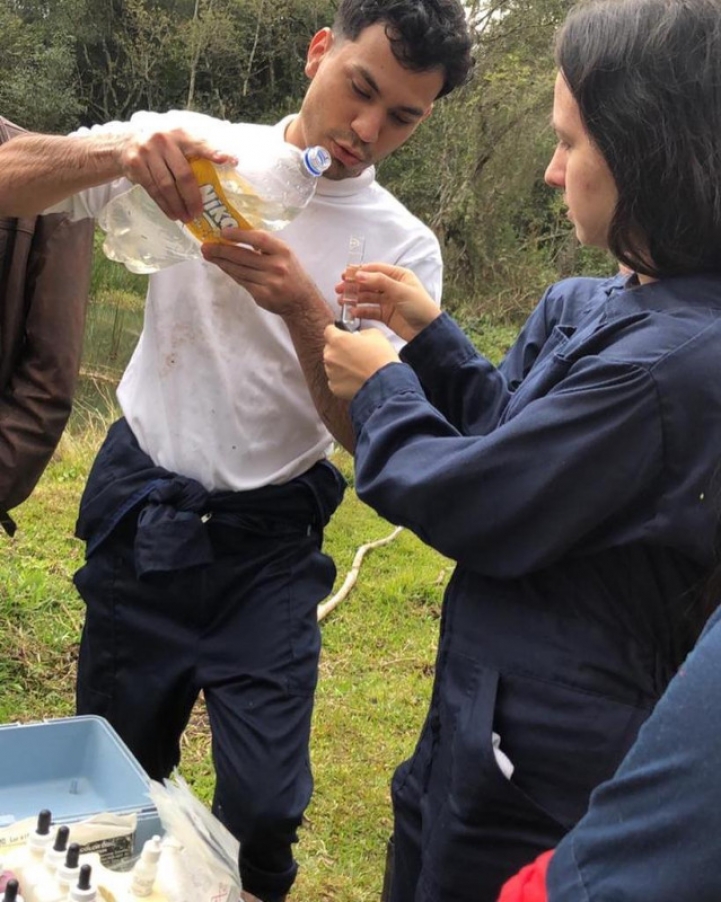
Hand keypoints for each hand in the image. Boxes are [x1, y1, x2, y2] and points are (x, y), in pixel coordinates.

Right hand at [116, 128, 236, 222]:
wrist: (124, 142)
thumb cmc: (159, 146)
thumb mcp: (175, 141)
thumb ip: (193, 151)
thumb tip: (222, 169)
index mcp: (180, 134)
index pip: (200, 144)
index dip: (214, 152)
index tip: (231, 160)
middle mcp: (164, 141)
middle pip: (183, 175)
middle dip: (193, 198)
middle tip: (199, 213)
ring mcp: (148, 152)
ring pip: (167, 186)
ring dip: (178, 206)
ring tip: (186, 218)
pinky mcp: (136, 165)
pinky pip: (153, 190)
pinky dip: (164, 205)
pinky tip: (172, 214)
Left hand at [201, 227, 321, 314]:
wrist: (301, 302)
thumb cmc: (291, 273)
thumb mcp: (284, 254)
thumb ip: (266, 246)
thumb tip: (238, 235)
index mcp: (283, 251)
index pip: (259, 239)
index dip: (240, 234)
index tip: (223, 231)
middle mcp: (277, 266)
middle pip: (243, 256)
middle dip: (221, 250)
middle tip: (206, 246)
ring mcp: (269, 282)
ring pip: (239, 270)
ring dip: (221, 262)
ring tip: (209, 255)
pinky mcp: (262, 295)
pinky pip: (241, 281)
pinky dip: (230, 273)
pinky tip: (222, 267)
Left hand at [323, 324, 399, 400]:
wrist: (385, 383)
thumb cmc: (381, 358)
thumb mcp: (376, 334)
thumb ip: (362, 332)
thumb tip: (359, 337)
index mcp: (338, 340)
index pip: (329, 330)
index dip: (338, 332)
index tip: (344, 335)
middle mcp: (330, 356)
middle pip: (330, 349)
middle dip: (340, 350)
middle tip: (355, 354)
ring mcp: (331, 373)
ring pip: (332, 366)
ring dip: (341, 366)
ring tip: (358, 369)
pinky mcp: (335, 388)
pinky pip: (336, 381)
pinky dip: (344, 380)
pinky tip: (356, 380)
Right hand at [335, 262, 440, 341]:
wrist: (427, 331)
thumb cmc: (420, 307)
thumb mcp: (400, 290)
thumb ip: (379, 281)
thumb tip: (360, 274)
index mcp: (399, 276)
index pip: (376, 270)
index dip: (360, 271)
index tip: (346, 274)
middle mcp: (392, 287)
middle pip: (369, 283)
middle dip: (354, 285)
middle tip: (340, 288)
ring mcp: (388, 301)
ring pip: (367, 297)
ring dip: (355, 298)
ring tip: (342, 301)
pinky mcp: (385, 315)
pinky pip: (370, 311)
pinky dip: (361, 311)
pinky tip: (352, 312)